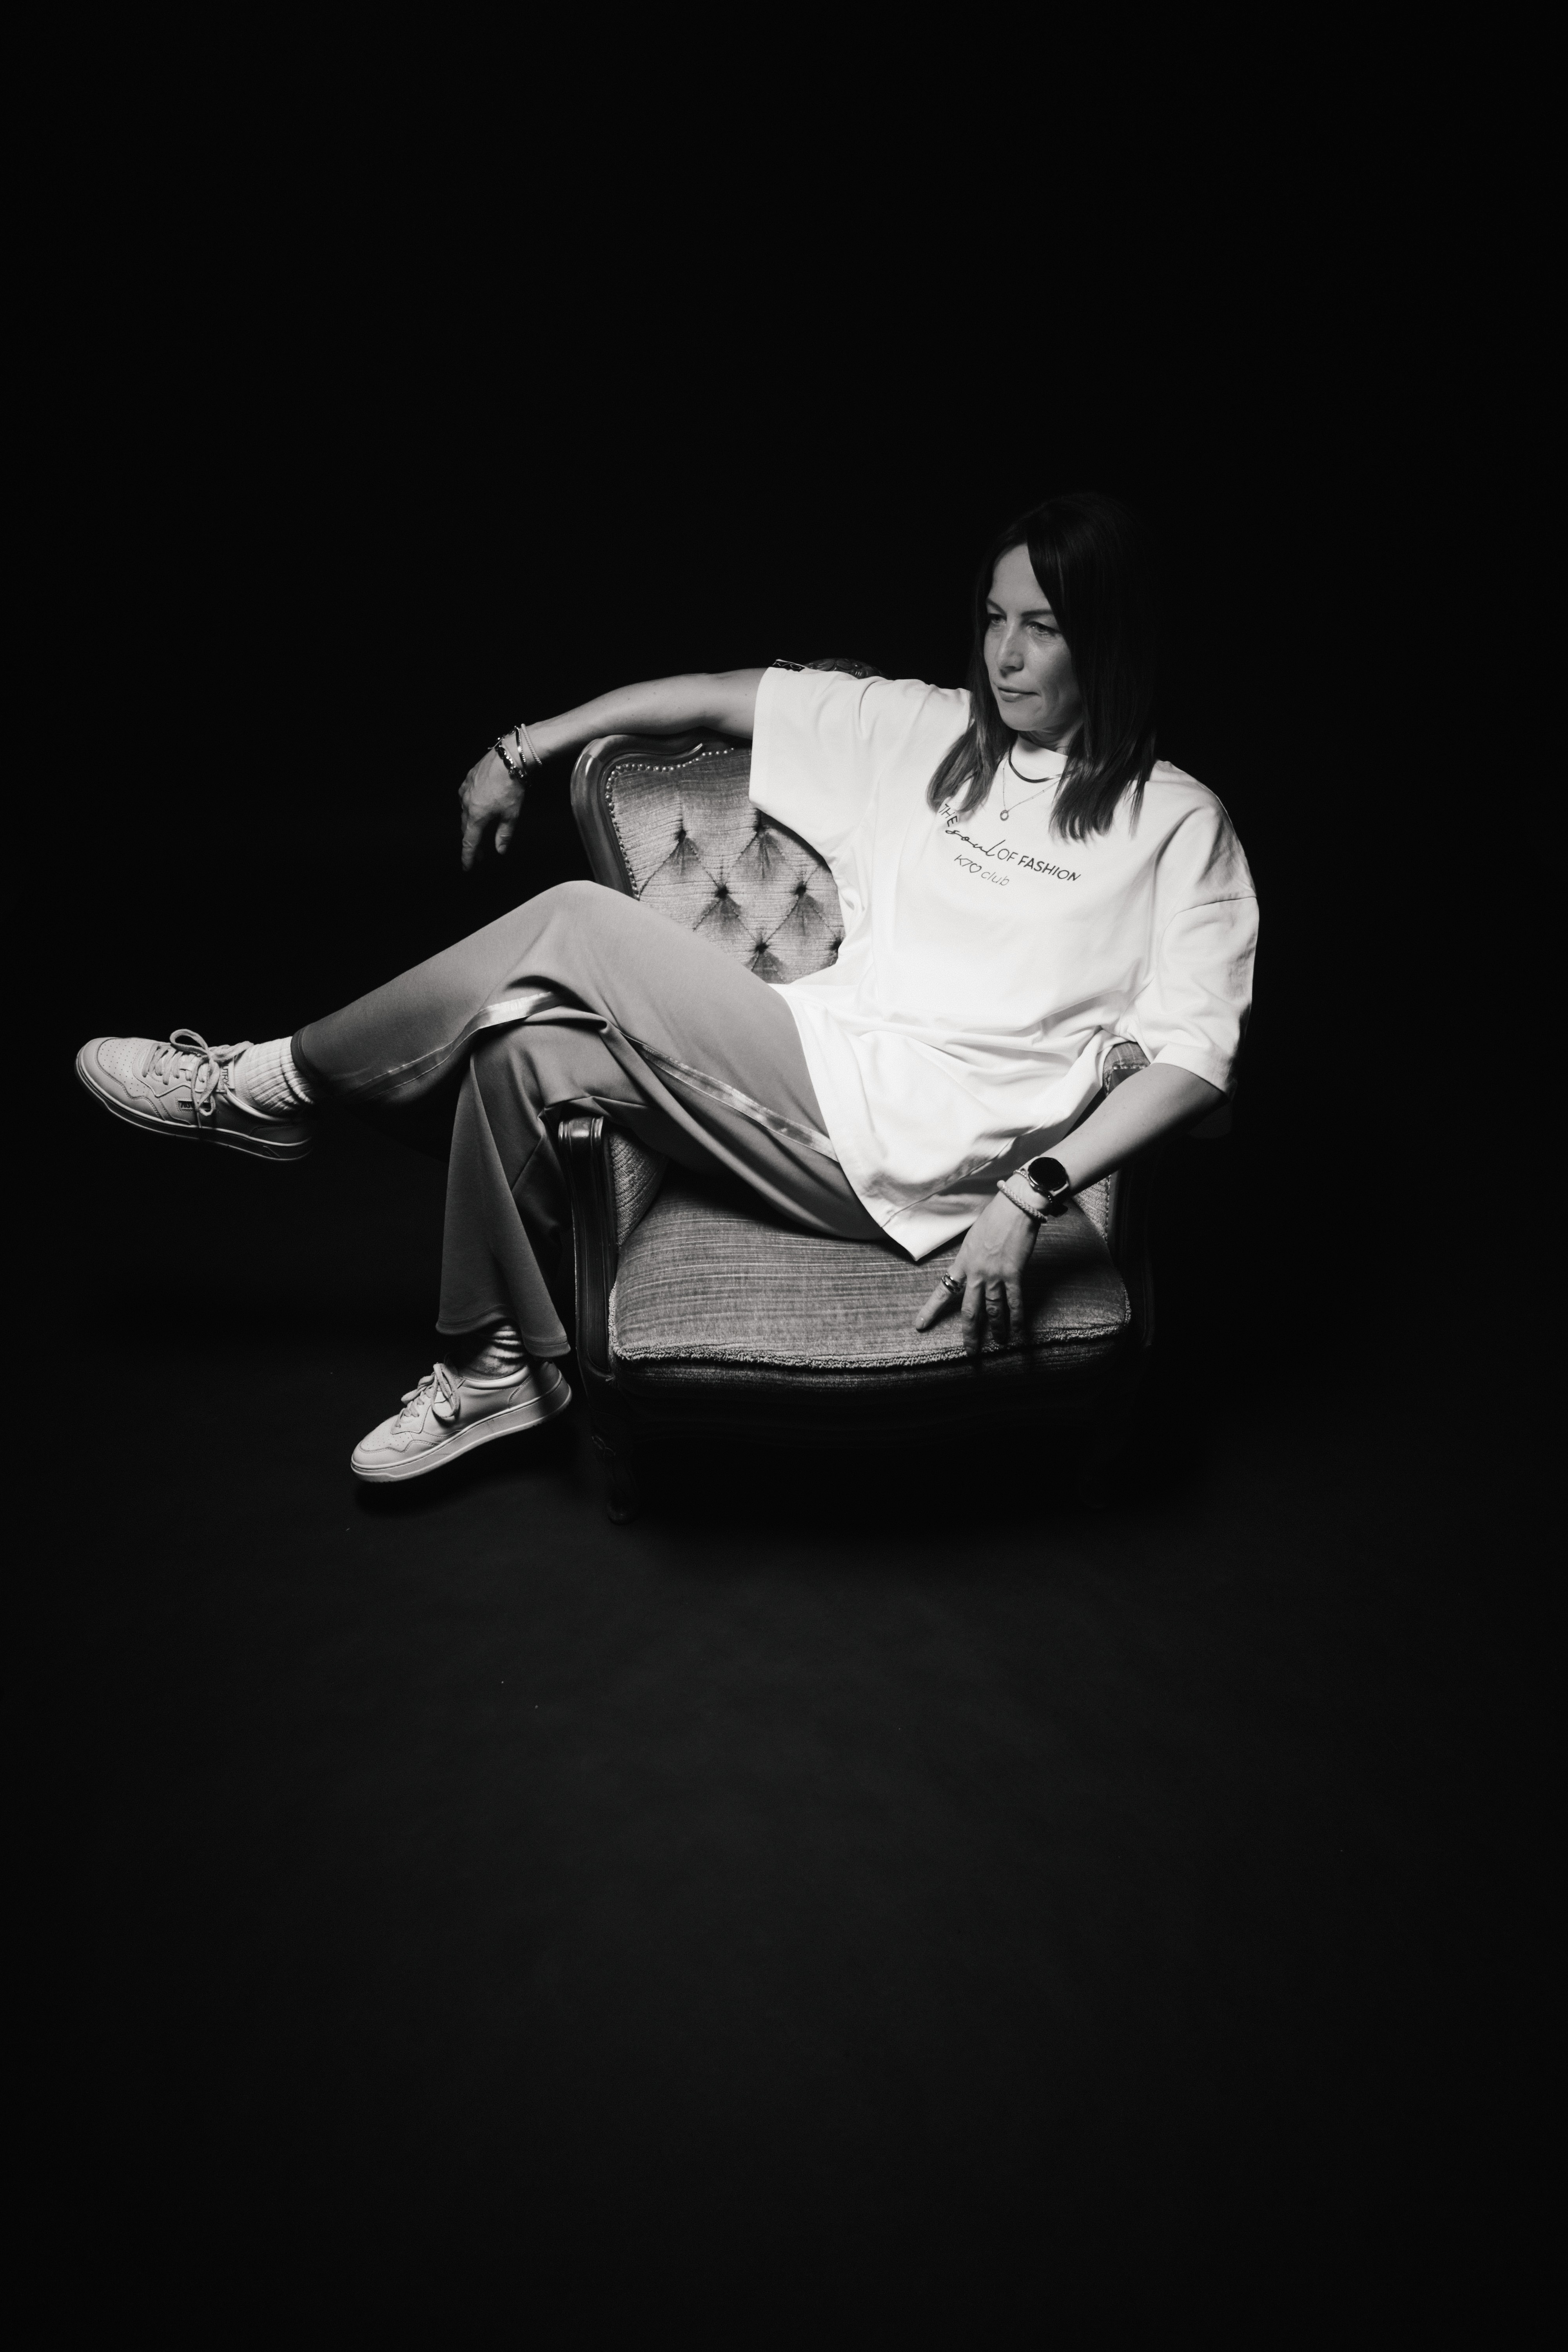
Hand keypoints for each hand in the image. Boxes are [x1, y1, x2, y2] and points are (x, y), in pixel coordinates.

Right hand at [459, 747, 524, 868]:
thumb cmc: (512, 786)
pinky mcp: (467, 779)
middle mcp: (466, 804)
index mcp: (476, 816)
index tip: (467, 867)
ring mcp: (465, 790)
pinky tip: (478, 807)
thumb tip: (500, 850)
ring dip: (471, 824)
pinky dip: (471, 807)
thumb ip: (504, 835)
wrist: (509, 758)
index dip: (468, 857)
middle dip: (473, 842)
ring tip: (480, 831)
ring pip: (464, 813)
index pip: (470, 842)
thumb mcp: (511, 815)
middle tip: (480, 853)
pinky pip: (465, 797)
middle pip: (466, 829)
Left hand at [915, 1192, 1035, 1356]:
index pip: (943, 1290)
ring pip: (993, 1310)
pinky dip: (1017, 1319)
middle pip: (968, 1309)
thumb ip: (971, 1256)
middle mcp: (975, 1273)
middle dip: (969, 1333)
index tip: (920, 1325)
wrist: (1014, 1207)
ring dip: (997, 1329)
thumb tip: (971, 1267)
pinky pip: (1014, 1302)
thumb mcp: (973, 1238)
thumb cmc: (994, 1217)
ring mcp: (994, 1275)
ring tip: (999, 1343)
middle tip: (969, 1352)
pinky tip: (1019, 1333)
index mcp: (962, 1262)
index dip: (931, 1310)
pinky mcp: (1013, 1274)